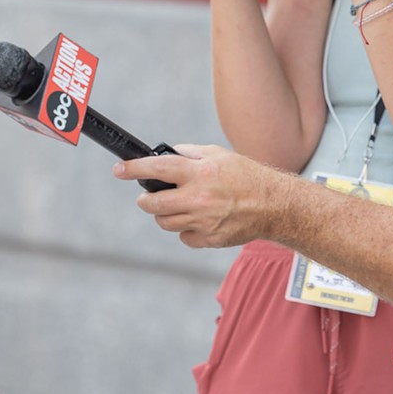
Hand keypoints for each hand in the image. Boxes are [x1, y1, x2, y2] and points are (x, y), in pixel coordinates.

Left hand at [112, 144, 289, 248]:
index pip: (157, 169)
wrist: (273, 205)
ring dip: (165, 214)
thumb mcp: (217, 154)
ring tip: (179, 206)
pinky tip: (199, 219)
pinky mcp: (209, 239)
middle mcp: (199, 198)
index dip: (134, 169)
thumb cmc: (245, 175)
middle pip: (153, 204)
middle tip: (148, 196)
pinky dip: (186, 229)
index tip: (119, 170)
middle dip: (145, 200)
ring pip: (165, 222)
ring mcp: (203, 221)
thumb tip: (164, 156)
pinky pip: (184, 237)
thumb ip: (189, 155)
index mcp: (199, 173)